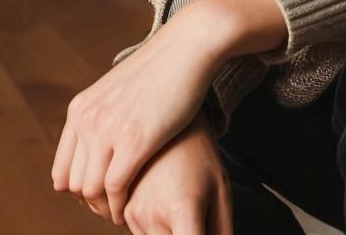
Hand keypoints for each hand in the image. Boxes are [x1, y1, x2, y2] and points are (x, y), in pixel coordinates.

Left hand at [51, 8, 225, 225]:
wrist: (189, 45)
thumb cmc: (166, 67)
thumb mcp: (122, 89)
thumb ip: (106, 112)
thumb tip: (106, 140)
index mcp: (80, 109)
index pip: (62, 171)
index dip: (80, 191)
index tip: (103, 196)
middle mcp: (87, 119)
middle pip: (74, 184)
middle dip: (93, 203)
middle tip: (115, 208)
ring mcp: (108, 129)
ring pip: (91, 190)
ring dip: (106, 207)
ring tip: (123, 211)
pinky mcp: (134, 139)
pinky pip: (115, 187)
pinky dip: (120, 204)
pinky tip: (132, 207)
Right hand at [122, 109, 232, 234]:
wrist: (170, 122)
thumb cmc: (200, 156)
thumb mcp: (221, 190)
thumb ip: (221, 230)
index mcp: (183, 208)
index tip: (199, 229)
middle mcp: (152, 215)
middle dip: (185, 233)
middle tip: (194, 212)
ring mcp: (134, 214)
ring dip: (170, 234)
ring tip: (179, 203)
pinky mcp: (124, 211)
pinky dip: (156, 229)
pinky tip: (165, 202)